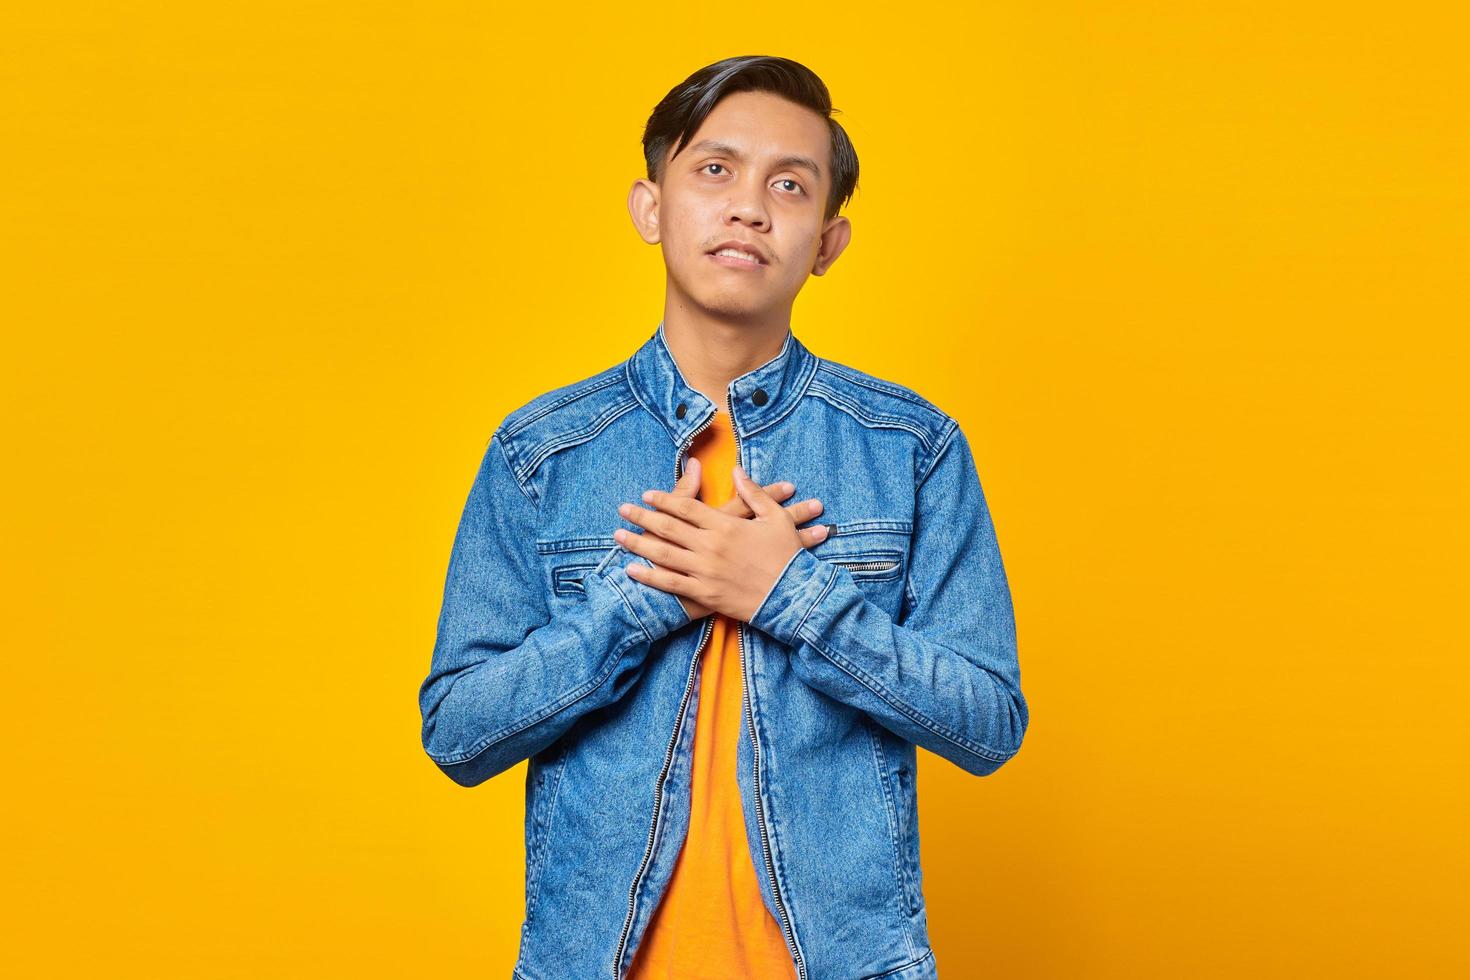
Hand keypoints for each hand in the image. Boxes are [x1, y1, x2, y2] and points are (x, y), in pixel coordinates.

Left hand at [614, 462, 817, 621]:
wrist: (794, 596)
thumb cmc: (786, 556)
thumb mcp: (775, 518)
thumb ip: (754, 492)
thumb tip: (737, 470)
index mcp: (726, 525)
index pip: (687, 507)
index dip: (664, 499)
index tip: (647, 494)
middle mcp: (711, 546)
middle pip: (668, 527)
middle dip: (642, 517)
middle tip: (623, 509)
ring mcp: (706, 571)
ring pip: (663, 554)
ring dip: (638, 543)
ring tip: (618, 535)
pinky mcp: (705, 594)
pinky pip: (671, 583)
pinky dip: (649, 576)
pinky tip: (632, 570)